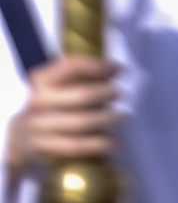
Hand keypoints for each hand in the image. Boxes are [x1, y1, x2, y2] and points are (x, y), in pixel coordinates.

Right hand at [5, 56, 119, 178]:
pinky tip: (111, 141)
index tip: (120, 69)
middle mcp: (38, 101)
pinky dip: (97, 144)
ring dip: (104, 119)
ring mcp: (37, 125)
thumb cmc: (54, 103)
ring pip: (80, 121)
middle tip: (119, 94)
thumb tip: (117, 69)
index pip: (72, 66)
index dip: (99, 66)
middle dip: (105, 93)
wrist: (22, 136)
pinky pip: (75, 145)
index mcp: (42, 79)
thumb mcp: (63, 84)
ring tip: (119, 116)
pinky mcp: (42, 147)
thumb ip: (88, 73)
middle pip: (81, 95)